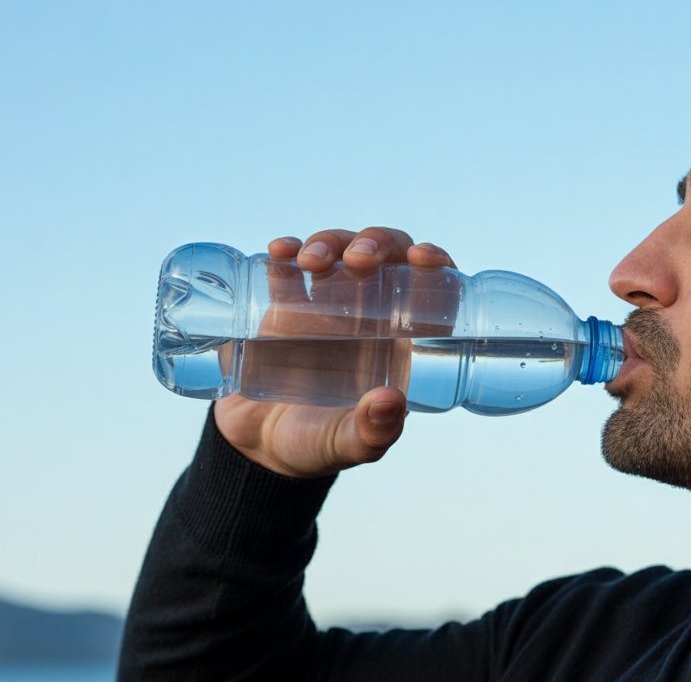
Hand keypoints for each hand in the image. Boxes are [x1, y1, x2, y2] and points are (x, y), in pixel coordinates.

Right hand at [213, 227, 456, 477]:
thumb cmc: (316, 445)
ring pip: (340, 250)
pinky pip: (287, 264)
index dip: (434, 264)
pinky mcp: (282, 303)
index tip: (422, 259)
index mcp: (400, 339)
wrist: (255, 448)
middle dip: (377, 242)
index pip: (431, 288)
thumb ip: (370, 433)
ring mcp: (325, 303)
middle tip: (358, 259)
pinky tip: (279, 252)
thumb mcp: (346, 446)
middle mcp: (369, 313)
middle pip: (387, 256)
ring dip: (331, 242)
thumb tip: (392, 401)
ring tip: (311, 263)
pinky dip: (286, 250)